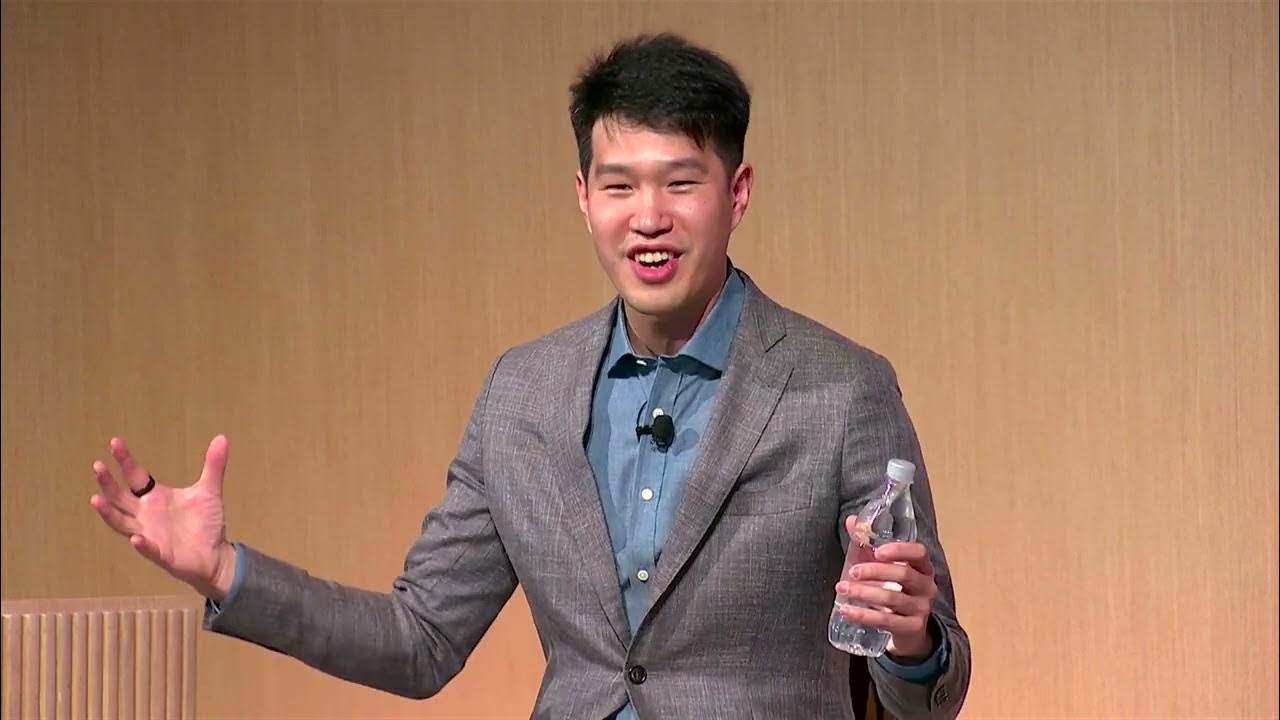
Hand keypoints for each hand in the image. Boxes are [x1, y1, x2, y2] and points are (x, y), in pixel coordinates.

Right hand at [89, 435, 236, 600]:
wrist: (216, 554)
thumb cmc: (205, 522)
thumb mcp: (209, 491)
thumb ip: (213, 465)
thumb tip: (222, 437)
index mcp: (154, 497)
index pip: (134, 476)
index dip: (124, 460)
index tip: (115, 441)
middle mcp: (145, 515)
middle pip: (120, 498)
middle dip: (108, 483)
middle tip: (97, 466)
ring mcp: (149, 534)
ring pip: (122, 523)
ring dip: (109, 513)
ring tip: (95, 500)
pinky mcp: (161, 554)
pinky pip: (148, 549)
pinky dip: (141, 544)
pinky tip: (136, 539)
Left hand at [835, 523, 938, 659]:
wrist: (908, 629)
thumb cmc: (894, 590)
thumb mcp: (882, 566)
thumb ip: (867, 543)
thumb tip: (851, 520)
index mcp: (922, 567)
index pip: (919, 553)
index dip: (900, 550)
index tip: (877, 550)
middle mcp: (927, 586)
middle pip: (904, 575)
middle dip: (875, 571)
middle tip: (852, 572)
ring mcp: (921, 609)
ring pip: (893, 599)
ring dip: (864, 593)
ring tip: (842, 589)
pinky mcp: (912, 628)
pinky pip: (887, 621)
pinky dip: (864, 615)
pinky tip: (845, 610)